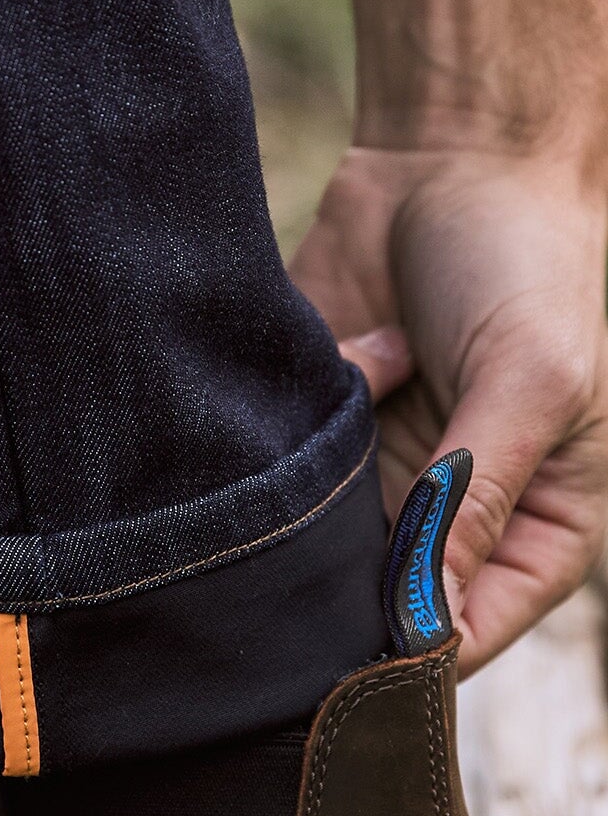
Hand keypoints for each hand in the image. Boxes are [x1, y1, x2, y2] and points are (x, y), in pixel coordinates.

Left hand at [293, 146, 607, 673]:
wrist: (451, 160)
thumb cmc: (523, 267)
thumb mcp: (529, 380)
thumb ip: (475, 498)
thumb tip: (423, 622)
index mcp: (532, 537)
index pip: (461, 641)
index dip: (405, 655)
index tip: (347, 638)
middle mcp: (449, 530)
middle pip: (375, 617)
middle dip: (342, 578)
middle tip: (330, 513)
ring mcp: (377, 490)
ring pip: (316, 559)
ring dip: (325, 492)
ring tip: (383, 384)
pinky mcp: (321, 448)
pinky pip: (282, 485)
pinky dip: (303, 434)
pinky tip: (359, 350)